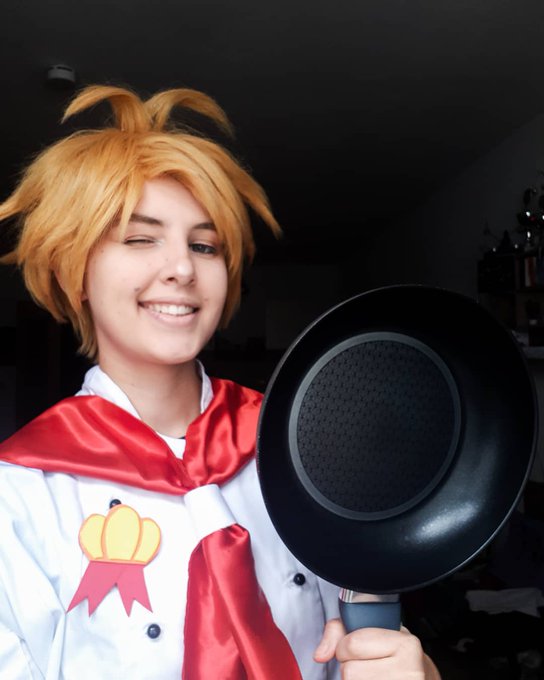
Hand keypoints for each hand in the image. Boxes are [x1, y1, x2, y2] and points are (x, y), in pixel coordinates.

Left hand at [314, 618, 440, 678]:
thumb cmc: (390, 654)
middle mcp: (409, 672)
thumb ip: (338, 631)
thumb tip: (320, 654)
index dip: (346, 647)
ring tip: (370, 674)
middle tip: (366, 665)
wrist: (419, 677)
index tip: (358, 649)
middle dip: (351, 668)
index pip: (351, 645)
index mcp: (404, 645)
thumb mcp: (370, 631)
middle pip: (350, 672)